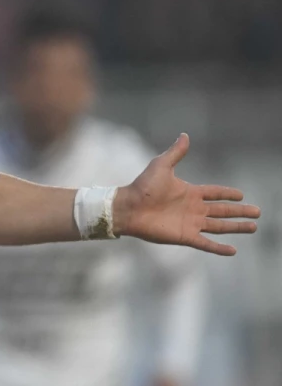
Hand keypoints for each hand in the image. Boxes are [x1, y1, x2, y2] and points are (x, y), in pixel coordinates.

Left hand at [114, 134, 259, 255]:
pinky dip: (219, 248)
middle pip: (222, 210)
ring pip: (219, 226)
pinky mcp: (185, 236)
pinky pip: (206, 244)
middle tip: (257, 212)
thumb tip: (185, 135)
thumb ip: (176, 153)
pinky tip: (233, 250)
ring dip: (236, 227)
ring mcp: (190, 223)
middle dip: (240, 211)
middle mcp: (193, 209)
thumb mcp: (161, 165)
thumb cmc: (142, 186)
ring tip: (253, 227)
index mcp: (189, 192)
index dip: (227, 194)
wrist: (128, 207)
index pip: (214, 193)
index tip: (241, 194)